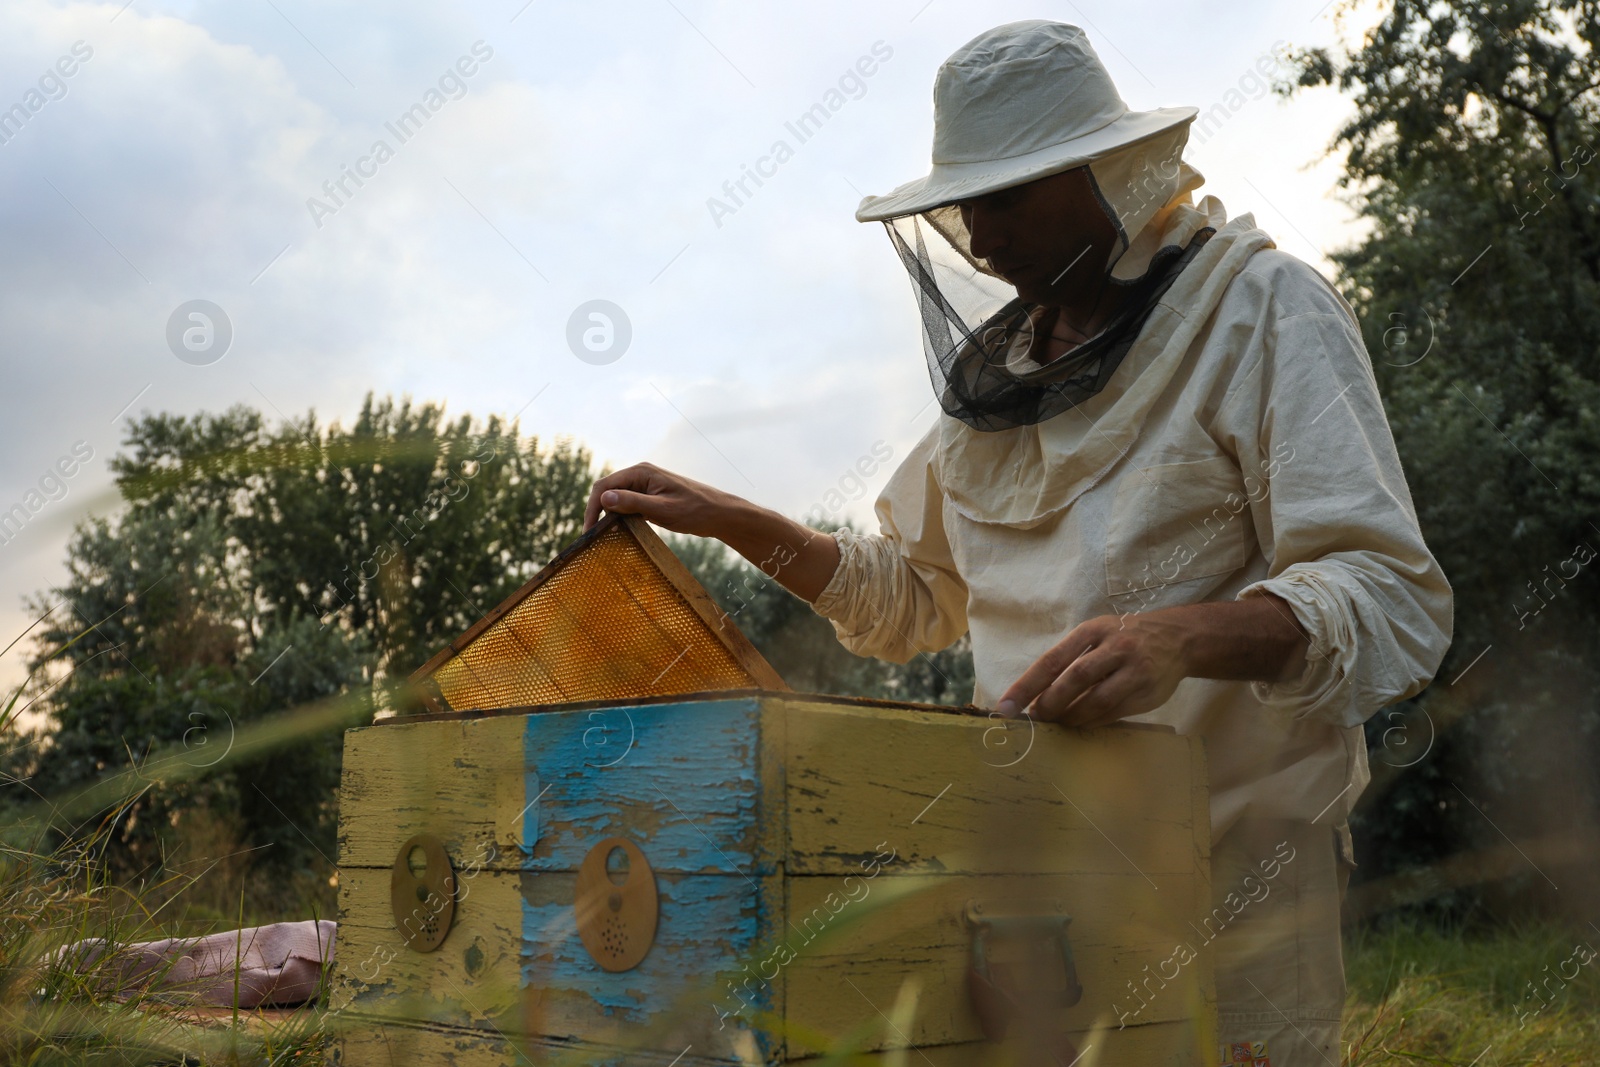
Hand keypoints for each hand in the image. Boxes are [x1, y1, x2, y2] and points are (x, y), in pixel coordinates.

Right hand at [584, 462, 844, 602]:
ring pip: (617, 498)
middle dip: (597, 511)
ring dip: (609, 515)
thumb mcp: (662, 510)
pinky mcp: (652, 496)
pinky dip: (622, 516)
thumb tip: (604, 498)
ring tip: (603, 537)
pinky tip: (621, 532)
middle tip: (593, 537)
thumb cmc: (695, 511)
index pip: (604, 486)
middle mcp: (641, 475)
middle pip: (608, 491)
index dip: (592, 507)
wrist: (720, 514)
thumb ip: (633, 503)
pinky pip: (629, 504)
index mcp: (641, 473)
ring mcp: (646, 485)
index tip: (588, 530)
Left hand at [996, 612, 1190, 727]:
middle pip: (1075, 678)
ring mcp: (1134, 670)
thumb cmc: (1126, 637)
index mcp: (1094, 630)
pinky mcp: (1148, 693)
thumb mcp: (1097, 633)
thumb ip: (1071, 658)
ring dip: (1071, 716)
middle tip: (1034, 718)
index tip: (1006, 705)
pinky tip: (1081, 723)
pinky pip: (1114, 713)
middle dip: (1049, 703)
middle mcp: (1115, 647)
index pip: (1053, 659)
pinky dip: (1092, 721)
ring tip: (1056, 723)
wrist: (1178, 638)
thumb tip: (1035, 694)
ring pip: (1096, 700)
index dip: (1027, 684)